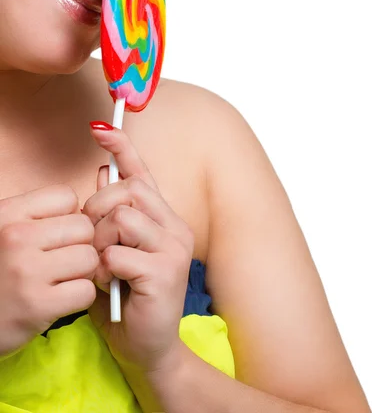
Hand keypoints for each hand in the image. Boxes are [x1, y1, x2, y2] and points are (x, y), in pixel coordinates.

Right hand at [0, 185, 97, 355]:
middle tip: (62, 260)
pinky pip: (86, 291)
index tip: (56, 234)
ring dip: (82, 272)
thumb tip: (83, 212)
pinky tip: (60, 299)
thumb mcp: (4, 229)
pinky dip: (79, 297)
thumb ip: (38, 216)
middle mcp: (16, 238)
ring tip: (62, 279)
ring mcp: (27, 272)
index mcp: (8, 213)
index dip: (69, 215)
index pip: (67, 197)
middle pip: (84, 228)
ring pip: (90, 259)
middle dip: (80, 244)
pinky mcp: (37, 305)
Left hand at [84, 124, 193, 373]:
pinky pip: (119, 253)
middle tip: (94, 239)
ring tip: (103, 265)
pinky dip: (105, 267)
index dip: (122, 148)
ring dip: (101, 241)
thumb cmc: (128, 297)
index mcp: (163, 218)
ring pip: (123, 217)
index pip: (143, 173)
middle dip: (98, 208)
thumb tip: (104, 173)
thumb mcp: (115, 250)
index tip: (101, 126)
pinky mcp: (165, 272)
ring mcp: (173, 248)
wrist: (148, 347)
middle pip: (129, 189)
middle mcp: (174, 227)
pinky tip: (111, 284)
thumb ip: (111, 215)